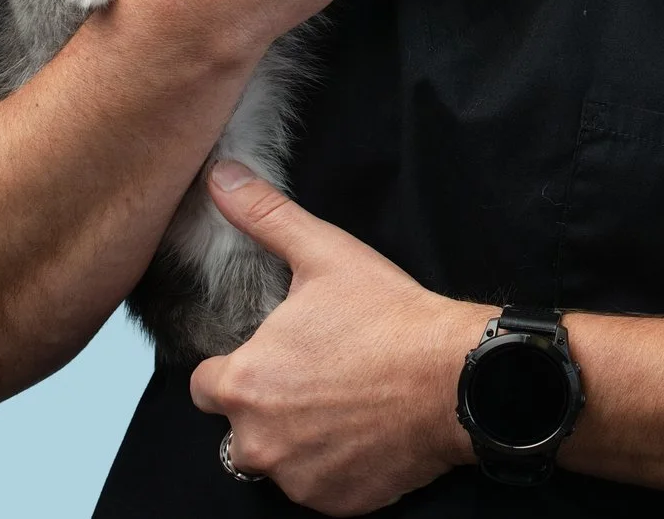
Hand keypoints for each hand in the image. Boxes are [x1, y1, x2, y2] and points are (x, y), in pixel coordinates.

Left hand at [191, 163, 481, 513]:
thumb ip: (264, 217)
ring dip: (299, 439)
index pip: (207, 384)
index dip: (239, 366)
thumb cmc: (389, 319)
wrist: (456, 377)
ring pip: (278, 459)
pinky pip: (318, 487)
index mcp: (243, 383)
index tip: (278, 354)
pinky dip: (334, 467)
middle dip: (269, 406)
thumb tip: (222, 178)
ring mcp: (296, 477)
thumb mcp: (324, 255)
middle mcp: (257, 440)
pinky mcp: (333, 502)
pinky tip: (363, 432)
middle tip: (318, 377)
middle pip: (240, 428)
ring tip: (344, 402)